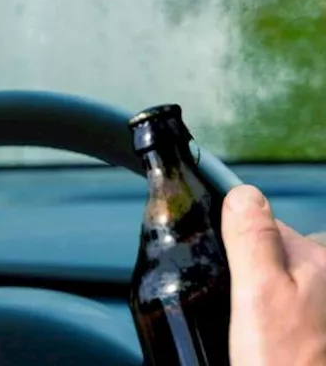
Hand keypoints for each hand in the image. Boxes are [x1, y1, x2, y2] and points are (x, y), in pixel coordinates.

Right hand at [223, 185, 325, 365]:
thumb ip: (252, 238)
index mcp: (323, 258)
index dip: (237, 249)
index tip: (227, 277)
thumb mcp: (257, 294)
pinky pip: (287, 308)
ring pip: (279, 285)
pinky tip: (268, 342)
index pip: (266, 226)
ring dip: (259, 302)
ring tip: (256, 335)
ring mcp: (324, 305)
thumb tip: (243, 194)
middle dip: (250, 276)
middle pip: (274, 255)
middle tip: (241, 314)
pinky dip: (272, 322)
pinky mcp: (317, 328)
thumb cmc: (284, 365)